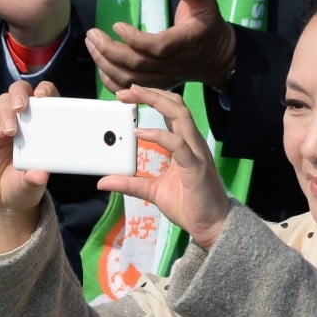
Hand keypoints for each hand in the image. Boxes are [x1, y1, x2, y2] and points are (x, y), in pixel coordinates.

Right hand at [0, 80, 59, 252]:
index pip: (45, 98)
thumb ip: (36, 178)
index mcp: (42, 124)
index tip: (44, 97)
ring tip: (11, 131)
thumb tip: (40, 174)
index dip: (46, 91)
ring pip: (3, 102)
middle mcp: (22, 120)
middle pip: (20, 92)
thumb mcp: (33, 184)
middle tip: (22, 107)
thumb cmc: (25, 185)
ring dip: (7, 112)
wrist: (3, 200)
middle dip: (20, 94)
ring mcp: (3, 124)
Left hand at [85, 0, 236, 92]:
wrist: (217, 57)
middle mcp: (173, 64)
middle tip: (92, 34)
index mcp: (184, 42)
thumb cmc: (208, 24)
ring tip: (91, 45)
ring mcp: (164, 78)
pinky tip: (100, 64)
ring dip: (105, 64)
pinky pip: (130, 88)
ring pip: (129, 79)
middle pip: (136, 65)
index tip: (116, 25)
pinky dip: (111, 80)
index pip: (155, 47)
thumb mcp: (206, 0)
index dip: (133, 39)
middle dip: (108, 50)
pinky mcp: (157, 85)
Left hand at [98, 85, 229, 248]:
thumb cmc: (189, 206)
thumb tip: (104, 181)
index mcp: (185, 146)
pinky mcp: (196, 168)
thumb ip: (130, 183)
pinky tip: (139, 133)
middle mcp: (192, 144)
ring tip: (134, 96)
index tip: (130, 94)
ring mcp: (196, 154)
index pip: (171, 112)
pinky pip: (178, 145)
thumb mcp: (152, 192)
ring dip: (156, 102)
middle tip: (126, 89)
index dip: (153, 98)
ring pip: (180, 116)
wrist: (212, 227)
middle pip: (176, 106)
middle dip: (151, 93)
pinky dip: (158, 135)